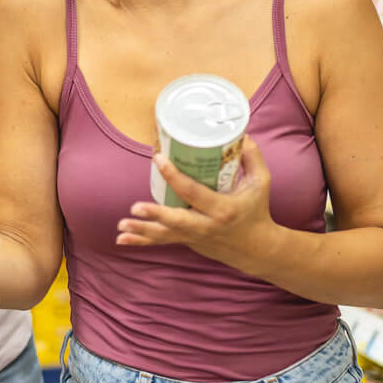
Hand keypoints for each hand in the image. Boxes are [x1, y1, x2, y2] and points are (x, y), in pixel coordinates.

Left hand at [118, 136, 280, 266]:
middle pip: (177, 221)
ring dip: (142, 230)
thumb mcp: (260, 183)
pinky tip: (121, 239)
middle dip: (156, 214)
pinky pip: (162, 241)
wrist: (256, 249)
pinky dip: (141, 241)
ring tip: (122, 225)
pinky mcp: (187, 242)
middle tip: (135, 207)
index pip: (195, 192)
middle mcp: (206, 225)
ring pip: (165, 234)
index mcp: (223, 209)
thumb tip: (240, 132)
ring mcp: (195, 237)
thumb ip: (252, 157)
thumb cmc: (257, 211)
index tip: (158, 159)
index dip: (175, 176)